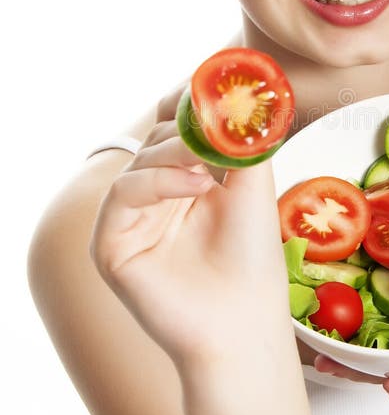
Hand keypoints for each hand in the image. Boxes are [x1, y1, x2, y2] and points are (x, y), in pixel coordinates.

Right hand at [90, 87, 289, 371]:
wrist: (244, 324)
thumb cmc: (252, 263)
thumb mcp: (252, 187)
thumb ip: (241, 142)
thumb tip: (237, 97)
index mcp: (184, 183)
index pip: (174, 130)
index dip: (189, 107)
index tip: (213, 90)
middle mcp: (154, 198)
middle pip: (156, 140)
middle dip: (188, 128)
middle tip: (220, 124)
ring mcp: (130, 221)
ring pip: (140, 161)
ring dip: (178, 152)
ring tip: (212, 162)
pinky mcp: (111, 245)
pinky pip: (124, 194)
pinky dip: (159, 182)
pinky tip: (197, 186)